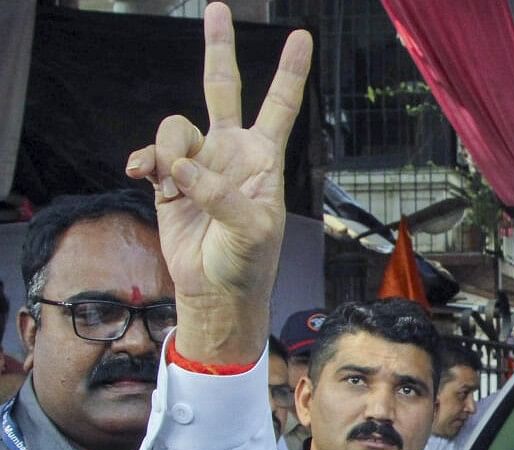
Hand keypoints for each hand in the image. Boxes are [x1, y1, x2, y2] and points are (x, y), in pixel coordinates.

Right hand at [125, 3, 311, 363]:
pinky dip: (144, 162)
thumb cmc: (247, 263)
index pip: (280, 107)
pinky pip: (150, 153)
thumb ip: (222, 197)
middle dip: (219, 49)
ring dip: (167, 149)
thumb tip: (184, 170)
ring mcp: (200, 163)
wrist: (216, 290)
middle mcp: (232, 153)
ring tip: (171, 184)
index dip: (290, 72)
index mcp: (264, 160)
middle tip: (217, 9)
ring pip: (175, 126)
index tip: (302, 37)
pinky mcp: (169, 179)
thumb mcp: (251, 232)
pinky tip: (144, 179)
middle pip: (224, 89)